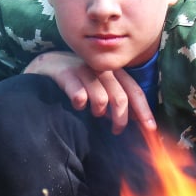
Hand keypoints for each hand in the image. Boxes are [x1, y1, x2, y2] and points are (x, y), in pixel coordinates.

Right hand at [25, 51, 154, 133]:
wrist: (45, 65)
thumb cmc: (76, 80)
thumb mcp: (99, 85)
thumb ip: (114, 97)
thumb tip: (133, 119)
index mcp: (113, 71)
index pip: (134, 91)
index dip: (143, 111)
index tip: (150, 129)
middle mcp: (101, 68)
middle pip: (120, 97)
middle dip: (120, 118)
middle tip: (115, 131)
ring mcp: (83, 69)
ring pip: (101, 98)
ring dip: (99, 111)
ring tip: (93, 113)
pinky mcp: (65, 73)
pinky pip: (79, 95)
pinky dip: (79, 104)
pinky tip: (76, 104)